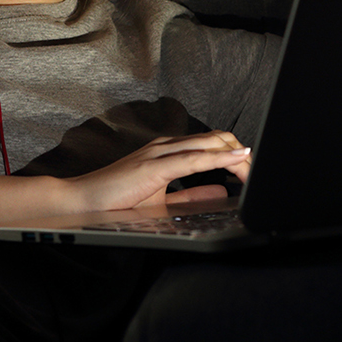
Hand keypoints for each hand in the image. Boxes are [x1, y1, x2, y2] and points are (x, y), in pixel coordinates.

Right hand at [63, 131, 250, 212]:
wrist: (84, 201)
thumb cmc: (117, 200)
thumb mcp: (163, 200)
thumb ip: (192, 195)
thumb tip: (222, 192)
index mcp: (170, 151)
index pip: (214, 144)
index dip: (237, 156)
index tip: (252, 175)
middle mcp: (167, 145)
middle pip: (219, 139)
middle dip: (243, 155)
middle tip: (258, 176)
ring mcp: (160, 152)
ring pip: (210, 145)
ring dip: (237, 157)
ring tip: (255, 169)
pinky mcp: (154, 166)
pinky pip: (194, 158)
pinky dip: (219, 159)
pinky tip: (237, 161)